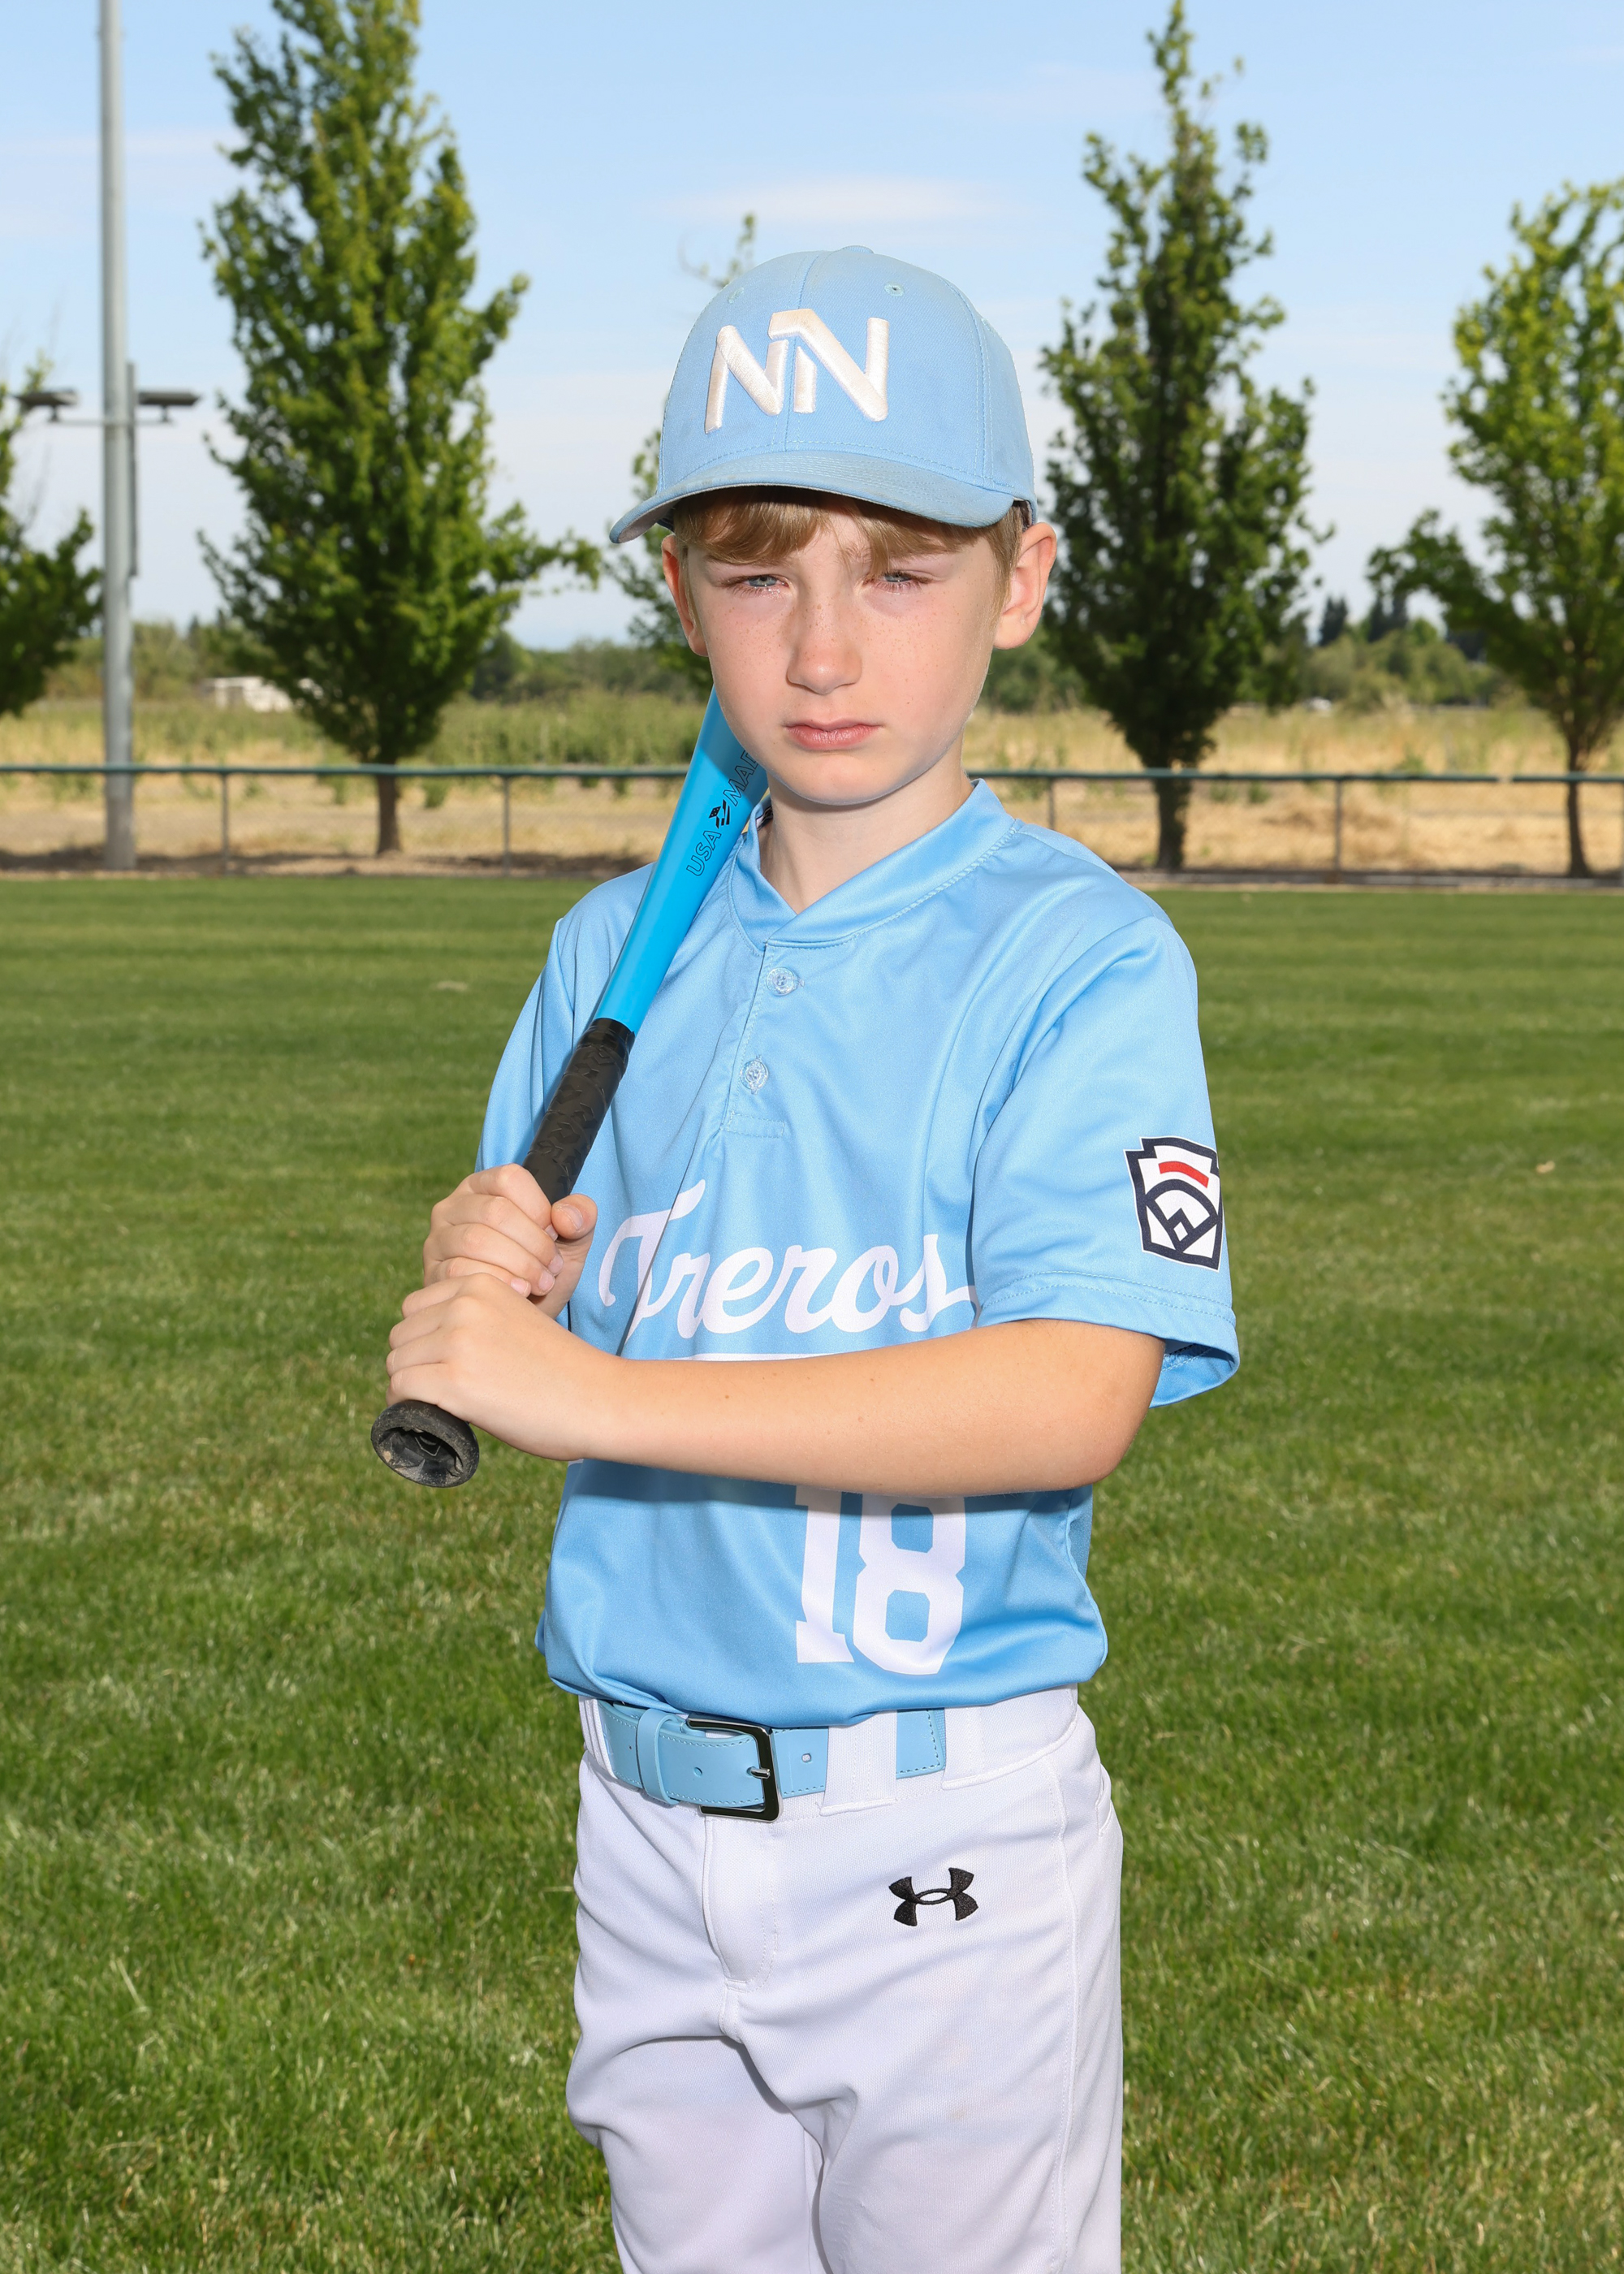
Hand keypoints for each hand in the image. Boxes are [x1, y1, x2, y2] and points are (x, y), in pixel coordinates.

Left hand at [386, 1273, 613, 1459]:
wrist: (601, 1399)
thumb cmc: (564, 1370)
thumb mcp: (516, 1320)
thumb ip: (475, 1321)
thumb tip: (424, 1349)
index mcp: (481, 1284)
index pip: (415, 1308)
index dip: (425, 1341)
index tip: (448, 1366)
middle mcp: (465, 1305)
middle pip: (401, 1336)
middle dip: (415, 1364)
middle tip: (445, 1391)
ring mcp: (459, 1341)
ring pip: (397, 1363)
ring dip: (411, 1387)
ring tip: (442, 1405)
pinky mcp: (455, 1380)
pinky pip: (401, 1390)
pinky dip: (408, 1408)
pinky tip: (434, 1416)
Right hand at [422, 1164, 597, 1318]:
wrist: (519, 1318)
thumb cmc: (540, 1271)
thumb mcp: (571, 1243)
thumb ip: (581, 1218)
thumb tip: (565, 1217)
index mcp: (485, 1186)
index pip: (509, 1179)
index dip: (540, 1209)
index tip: (555, 1236)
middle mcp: (454, 1206)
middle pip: (495, 1210)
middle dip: (533, 1244)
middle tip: (551, 1269)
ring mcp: (438, 1239)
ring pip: (476, 1240)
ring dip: (517, 1264)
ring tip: (540, 1283)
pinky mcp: (432, 1272)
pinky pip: (460, 1271)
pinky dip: (497, 1283)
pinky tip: (519, 1294)